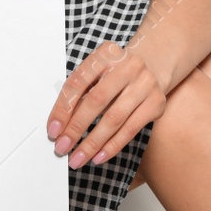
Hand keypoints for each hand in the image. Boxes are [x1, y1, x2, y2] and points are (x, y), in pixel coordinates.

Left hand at [47, 41, 166, 168]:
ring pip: (114, 119)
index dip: (63, 108)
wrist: (153, 67)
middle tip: (62, 147)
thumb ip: (80, 93)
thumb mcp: (97, 73)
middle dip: (76, 128)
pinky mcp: (156, 103)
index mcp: (107, 53)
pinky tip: (99, 156)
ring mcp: (145, 84)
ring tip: (78, 158)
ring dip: (93, 143)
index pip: (79, 82)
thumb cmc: (116, 73)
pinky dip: (112, 146)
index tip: (53, 130)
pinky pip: (131, 129)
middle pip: (97, 100)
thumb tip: (59, 127)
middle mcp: (129, 66)